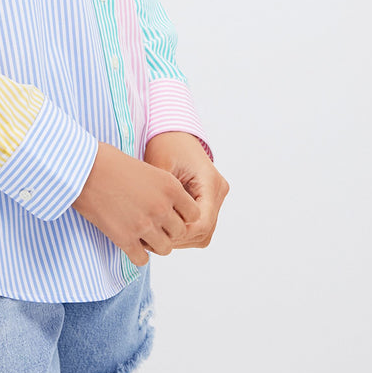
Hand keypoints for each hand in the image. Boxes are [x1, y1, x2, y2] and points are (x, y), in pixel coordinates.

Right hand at [71, 141, 200, 266]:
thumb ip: (163, 189)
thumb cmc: (109, 162)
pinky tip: (128, 242)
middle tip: (152, 223)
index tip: (169, 213)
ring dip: (154, 243)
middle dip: (167, 230)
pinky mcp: (125, 238)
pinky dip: (137, 254)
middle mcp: (162, 207)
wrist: (81, 169)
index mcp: (170, 187)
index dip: (182, 215)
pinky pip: (142, 259)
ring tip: (141, 233)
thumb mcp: (146, 168)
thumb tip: (169, 207)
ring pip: (164, 249)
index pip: (194, 214)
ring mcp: (144, 225)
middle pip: (179, 233)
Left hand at [142, 131, 228, 249]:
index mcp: (210, 182)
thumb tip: (154, 224)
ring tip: (156, 235)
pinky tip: (163, 228)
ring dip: (182, 238)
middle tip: (152, 239)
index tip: (156, 232)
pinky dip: (184, 231)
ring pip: (204, 233)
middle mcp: (218, 191)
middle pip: (204, 231)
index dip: (180, 233)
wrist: (174, 133)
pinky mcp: (208, 201)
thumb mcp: (161, 166)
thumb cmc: (166, 145)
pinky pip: (200, 226)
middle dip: (179, 238)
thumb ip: (162, 195)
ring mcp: (216, 197)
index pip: (202, 222)